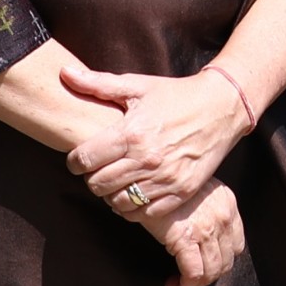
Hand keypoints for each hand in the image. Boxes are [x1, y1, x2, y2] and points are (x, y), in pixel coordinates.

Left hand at [64, 62, 257, 225]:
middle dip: (92, 178)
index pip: (84, 160)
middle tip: (99, 169)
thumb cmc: (175, 95)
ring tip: (116, 180)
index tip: (80, 158)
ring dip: (112, 194)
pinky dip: (135, 207)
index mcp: (131, 133)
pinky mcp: (181, 192)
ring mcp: (165, 179)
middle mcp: (147, 159)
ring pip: (118, 203)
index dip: (75, 161)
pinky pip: (145, 213)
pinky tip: (136, 190)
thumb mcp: (137, 86)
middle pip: (97, 185)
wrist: (221, 107)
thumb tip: (64, 72)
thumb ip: (98, 83)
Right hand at [149, 182, 249, 285]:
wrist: (144, 179)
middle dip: (208, 277)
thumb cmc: (164, 185)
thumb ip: (206, 209)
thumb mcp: (196, 190)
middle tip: (191, 281)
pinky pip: (194, 273)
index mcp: (228, 203)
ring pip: (211, 271)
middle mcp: (223, 216)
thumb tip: (202, 236)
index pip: (236, 244)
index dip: (221, 261)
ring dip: (196, 285)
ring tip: (180, 285)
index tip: (207, 266)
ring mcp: (207, 228)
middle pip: (226, 261)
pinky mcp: (187, 238)